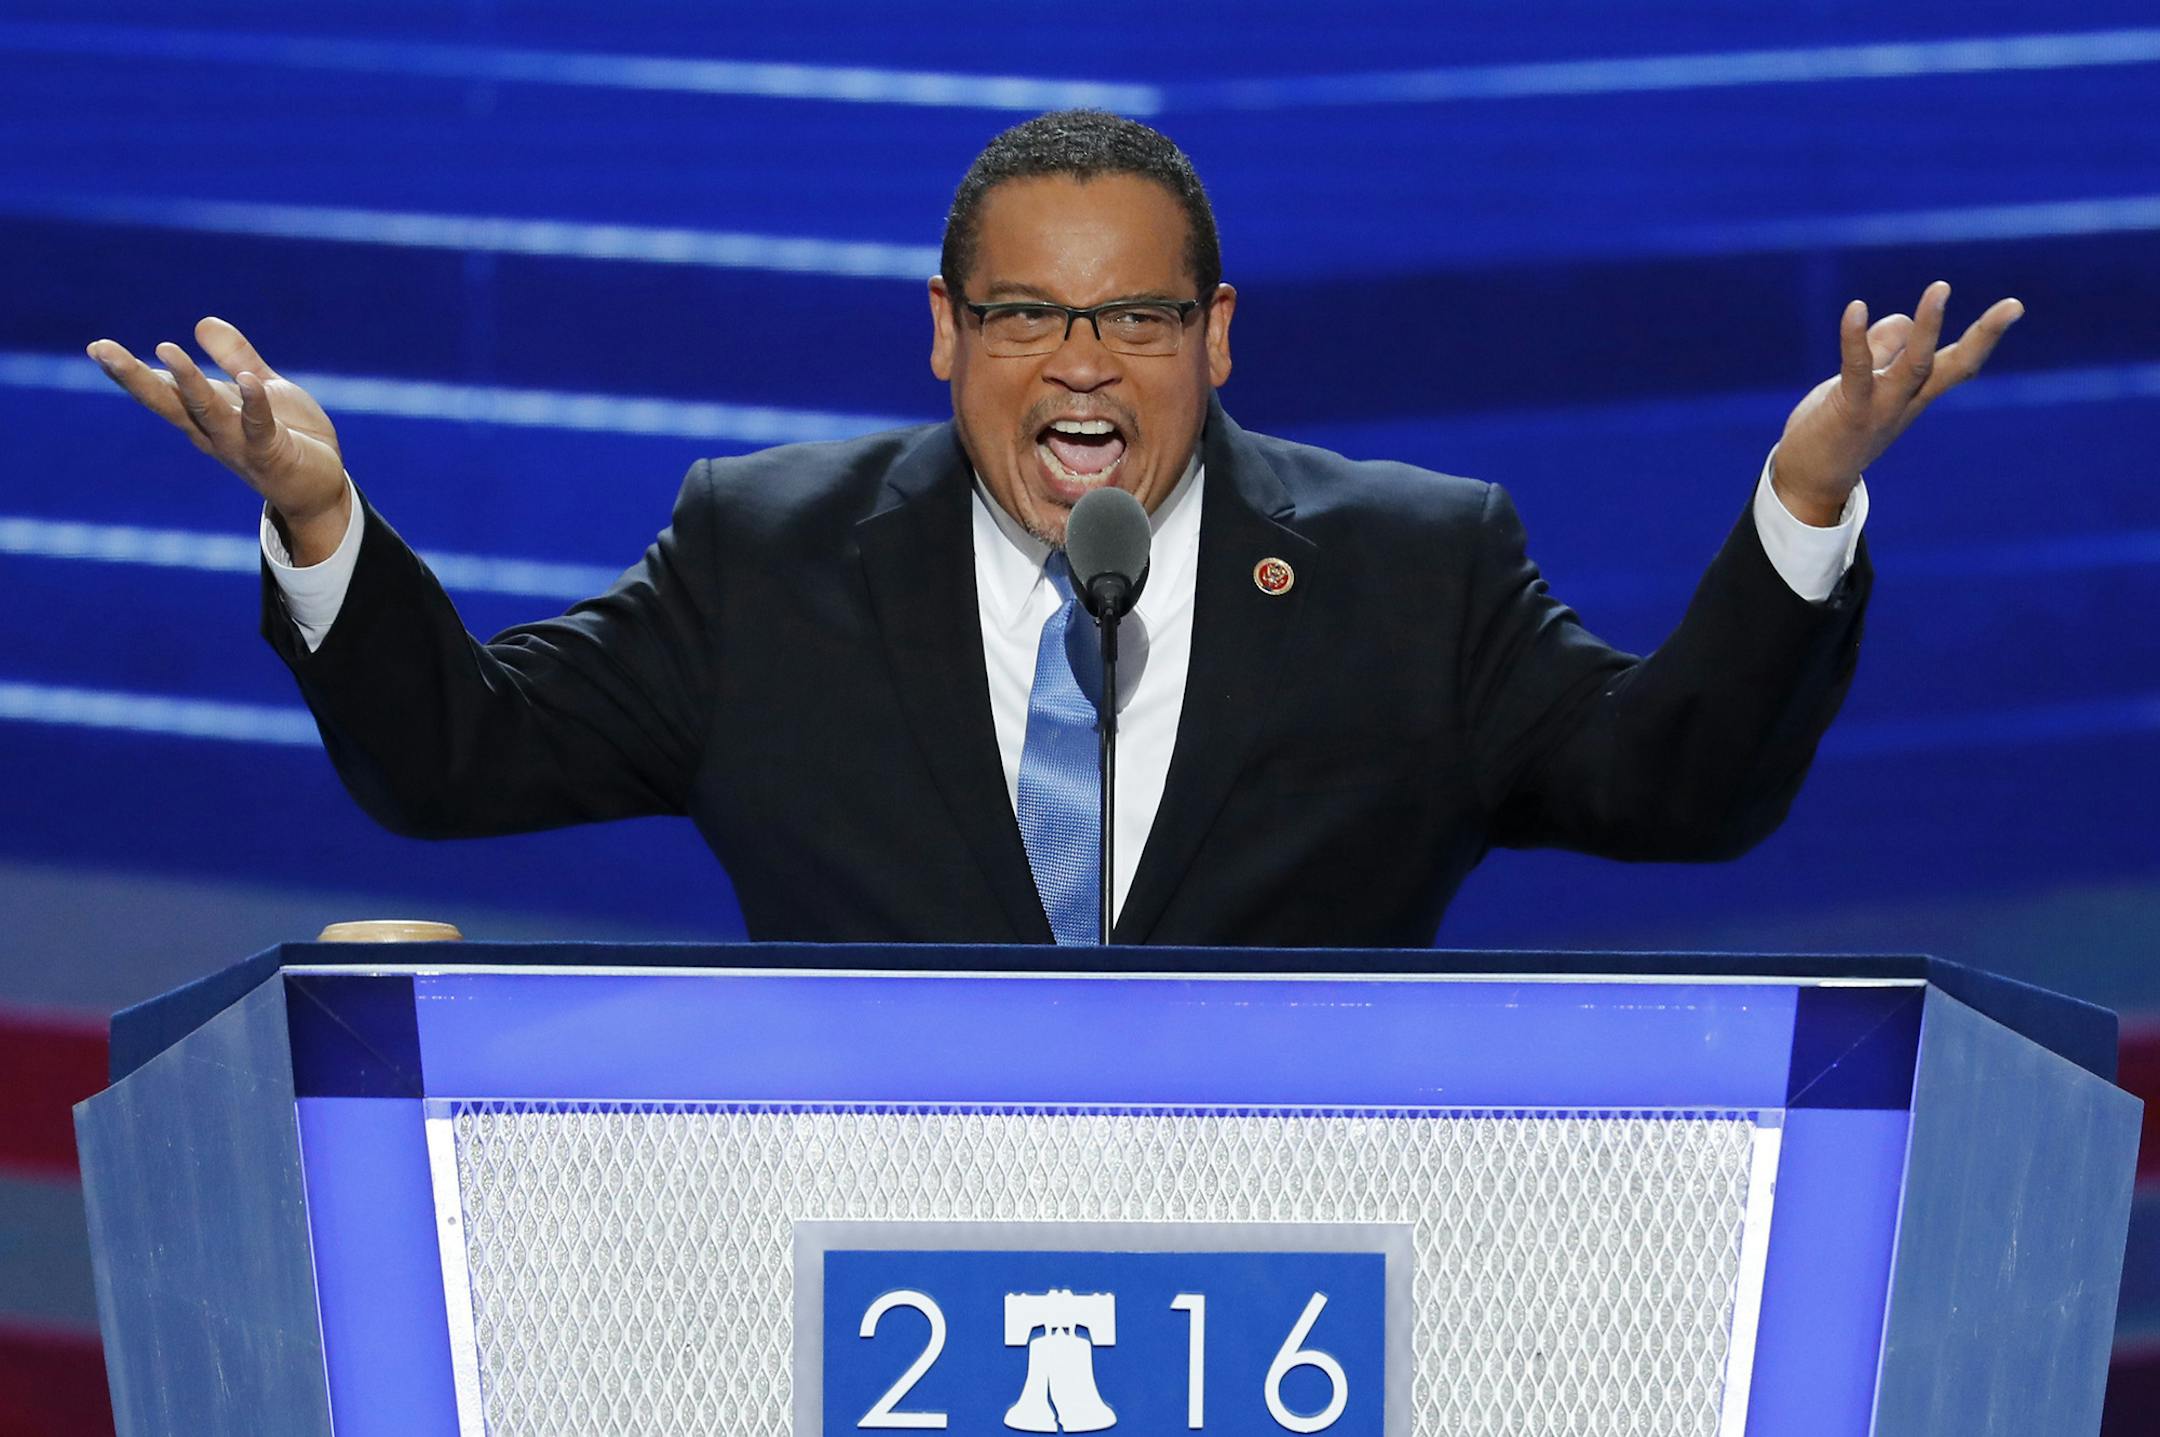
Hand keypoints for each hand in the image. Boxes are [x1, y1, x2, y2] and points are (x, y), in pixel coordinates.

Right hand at [86, 318, 350, 563]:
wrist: (322, 488)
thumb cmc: (292, 437)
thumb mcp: (262, 388)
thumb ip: (236, 357)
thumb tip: (202, 322)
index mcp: (206, 414)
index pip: (162, 389)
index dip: (130, 371)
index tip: (97, 347)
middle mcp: (213, 431)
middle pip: (167, 401)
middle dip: (135, 377)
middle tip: (102, 351)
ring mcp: (239, 444)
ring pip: (206, 411)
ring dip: (187, 382)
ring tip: (166, 349)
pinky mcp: (271, 453)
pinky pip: (259, 426)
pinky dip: (253, 403)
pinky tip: (245, 381)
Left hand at [1773, 282, 2023, 524]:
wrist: (1807, 483)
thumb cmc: (1836, 431)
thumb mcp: (1864, 385)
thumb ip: (1883, 352)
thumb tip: (1903, 320)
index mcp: (1915, 395)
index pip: (1958, 364)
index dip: (1985, 337)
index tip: (2013, 307)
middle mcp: (1907, 402)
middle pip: (1955, 367)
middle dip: (1985, 336)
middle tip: (2015, 305)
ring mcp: (1882, 407)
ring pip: (1916, 364)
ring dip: (1929, 326)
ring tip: (1942, 288)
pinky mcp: (1850, 409)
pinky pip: (1857, 368)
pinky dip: (1856, 337)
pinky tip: (1856, 308)